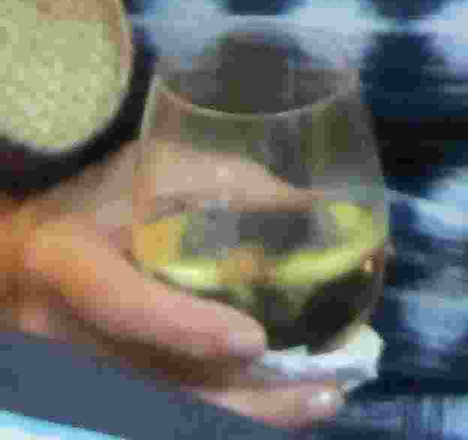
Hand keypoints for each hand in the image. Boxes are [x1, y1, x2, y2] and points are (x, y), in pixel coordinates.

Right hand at [1, 142, 346, 427]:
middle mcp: (58, 330)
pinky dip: (222, 408)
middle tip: (321, 391)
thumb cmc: (102, 193)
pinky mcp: (93, 386)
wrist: (31, 242)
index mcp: (65, 261)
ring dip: (243, 411)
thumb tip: (322, 213)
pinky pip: (159, 407)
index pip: (121, 304)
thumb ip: (234, 189)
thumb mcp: (159, 169)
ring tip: (319, 401)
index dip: (184, 327)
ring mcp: (70, 368)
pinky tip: (280, 403)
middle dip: (240, 396)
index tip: (254, 341)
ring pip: (160, 407)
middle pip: (151, 380)